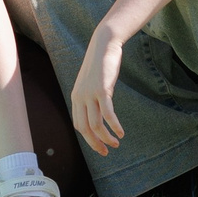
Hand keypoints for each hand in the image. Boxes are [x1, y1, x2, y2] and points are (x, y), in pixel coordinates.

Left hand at [70, 24, 125, 154]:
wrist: (104, 44)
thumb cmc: (101, 64)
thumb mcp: (92, 82)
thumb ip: (92, 96)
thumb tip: (99, 111)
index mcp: (76, 97)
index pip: (79, 125)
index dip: (89, 139)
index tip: (100, 146)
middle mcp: (80, 98)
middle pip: (85, 128)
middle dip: (96, 143)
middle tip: (107, 151)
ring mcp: (90, 94)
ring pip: (96, 124)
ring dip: (106, 137)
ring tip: (117, 143)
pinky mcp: (102, 90)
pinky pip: (107, 114)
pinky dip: (114, 126)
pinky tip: (121, 132)